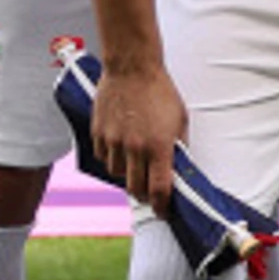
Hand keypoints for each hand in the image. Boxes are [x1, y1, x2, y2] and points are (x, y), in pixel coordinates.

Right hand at [89, 60, 189, 210]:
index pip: (160, 189)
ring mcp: (114, 141)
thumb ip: (178, 147)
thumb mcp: (180, 119)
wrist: (132, 68)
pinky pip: (103, 158)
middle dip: (145, 195)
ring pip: (118, 175)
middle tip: (150, 192)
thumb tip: (178, 168)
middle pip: (136, 189)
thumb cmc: (160, 91)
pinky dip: (112, 159)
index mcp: (159, 146)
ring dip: (128, 175)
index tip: (164, 212)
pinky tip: (121, 150)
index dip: (162, 206)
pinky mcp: (98, 133)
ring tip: (136, 163)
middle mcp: (135, 148)